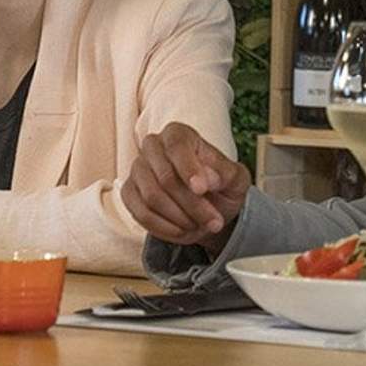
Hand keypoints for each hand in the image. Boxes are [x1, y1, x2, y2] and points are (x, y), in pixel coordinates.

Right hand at [121, 122, 249, 250]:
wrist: (208, 205)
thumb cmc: (221, 185)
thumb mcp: (236, 178)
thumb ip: (226, 174)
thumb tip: (208, 179)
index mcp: (178, 134)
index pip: (178, 147)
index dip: (189, 169)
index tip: (202, 190)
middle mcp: (153, 146)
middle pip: (165, 178)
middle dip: (192, 205)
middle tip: (214, 221)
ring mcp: (137, 169)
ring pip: (152, 198)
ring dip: (180, 218)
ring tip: (200, 226)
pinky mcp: (129, 193)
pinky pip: (141, 214)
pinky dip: (164, 228)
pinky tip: (182, 231)